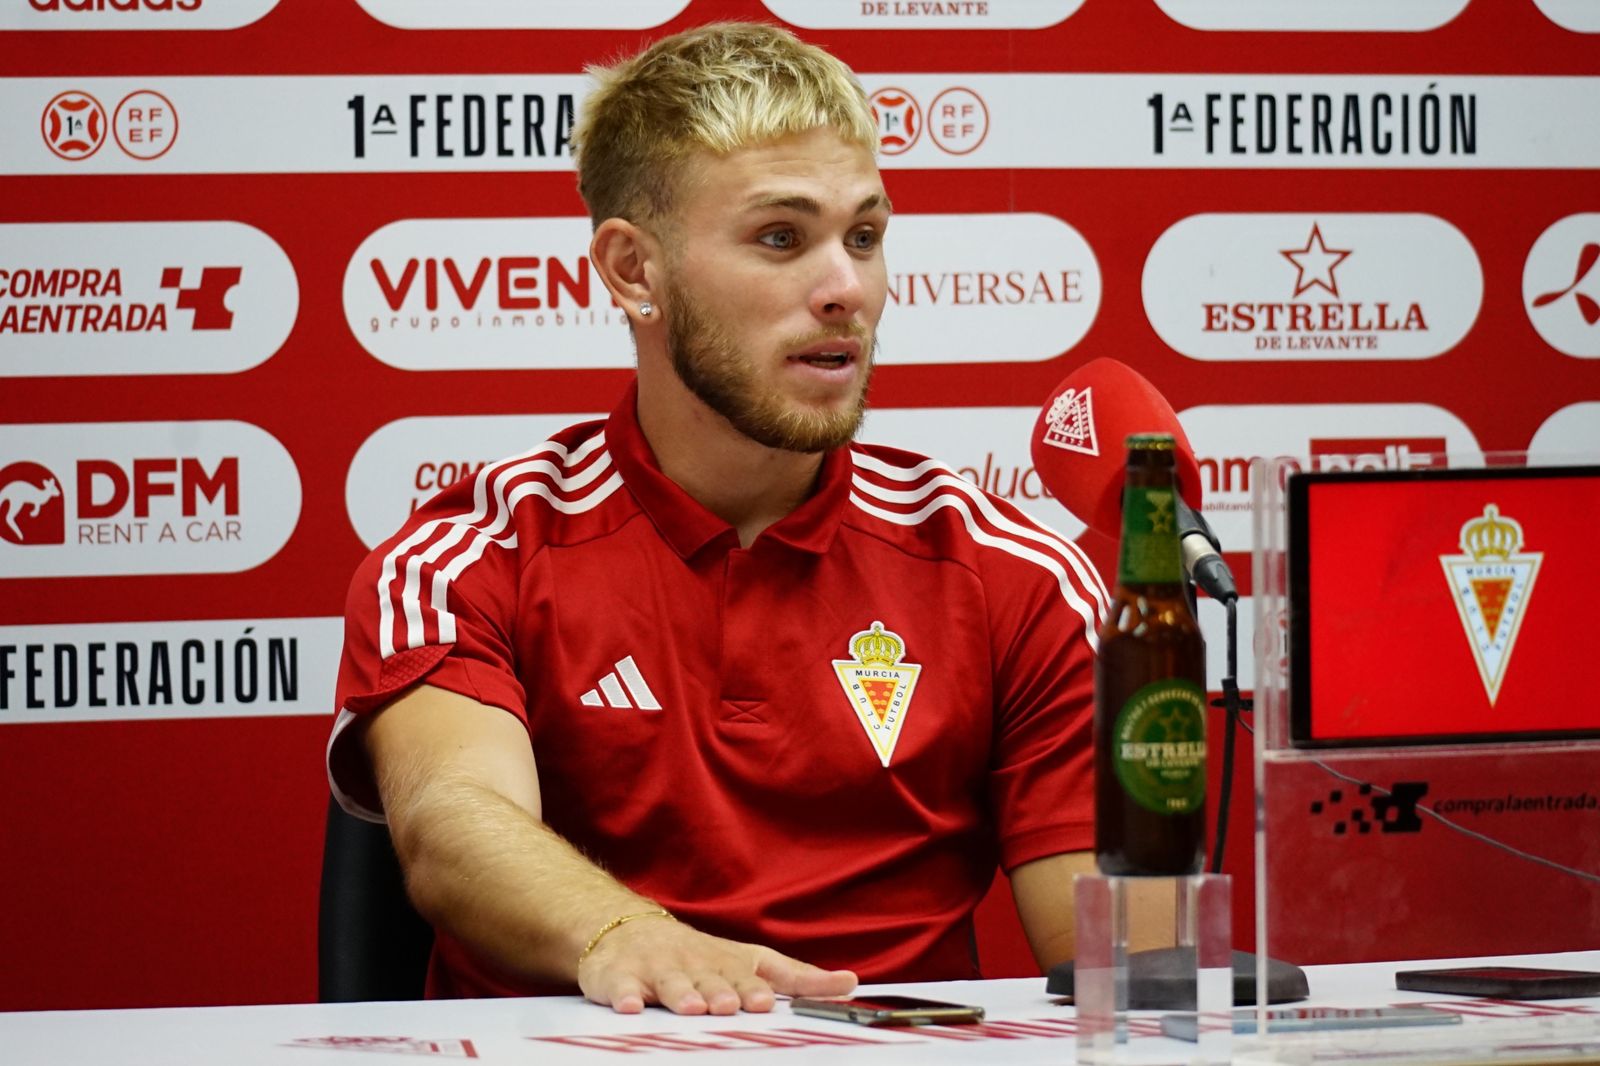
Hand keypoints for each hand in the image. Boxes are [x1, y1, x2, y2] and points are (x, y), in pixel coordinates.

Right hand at [577, 915, 856, 1014]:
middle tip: (732, 1004)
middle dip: (724, 991)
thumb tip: (851, 983)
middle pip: (712, 979)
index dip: (764, 986)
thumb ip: (799, 978)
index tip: (773, 1000)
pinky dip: (624, 995)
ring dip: (681, 993)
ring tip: (691, 1007)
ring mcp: (657, 969)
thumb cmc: (699, 956)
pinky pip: (621, 987)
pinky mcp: (620, 977)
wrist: (627, 930)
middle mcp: (695, 963)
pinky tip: (630, 1006)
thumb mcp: (750, 962)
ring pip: (670, 982)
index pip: (754, 973)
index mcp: (729, 962)